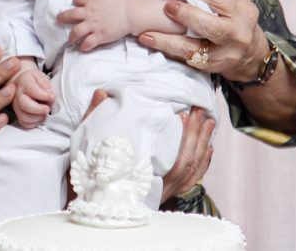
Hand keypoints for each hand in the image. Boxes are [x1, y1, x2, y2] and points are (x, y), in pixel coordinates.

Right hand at [13, 67, 53, 127]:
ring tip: (44, 113)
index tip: (52, 97)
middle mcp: (17, 94)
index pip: (31, 89)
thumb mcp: (40, 76)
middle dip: (39, 109)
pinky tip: (39, 117)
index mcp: (24, 82)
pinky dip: (34, 122)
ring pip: (24, 117)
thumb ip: (45, 85)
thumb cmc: (32, 80)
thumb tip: (49, 95)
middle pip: (24, 104)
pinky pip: (24, 123)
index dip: (43, 96)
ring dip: (37, 117)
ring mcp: (15, 105)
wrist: (21, 82)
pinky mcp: (17, 114)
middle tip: (47, 109)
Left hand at [57, 0, 133, 50]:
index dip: (75, 2)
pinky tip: (82, 48)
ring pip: (76, 31)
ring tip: (70, 40)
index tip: (75, 5)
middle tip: (58, 19)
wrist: (130, 14)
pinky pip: (88, 43)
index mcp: (91, 2)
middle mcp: (89, 13)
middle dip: (62, 17)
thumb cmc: (121, 3)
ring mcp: (93, 25)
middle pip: (70, 15)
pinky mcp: (99, 36)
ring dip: (71, 36)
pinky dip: (83, 46)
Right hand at [71, 93, 213, 205]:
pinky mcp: (167, 193)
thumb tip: (101, 93)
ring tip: (208, 123)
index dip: (181, 137)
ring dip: (201, 145)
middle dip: (195, 135)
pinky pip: (191, 181)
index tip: (183, 115)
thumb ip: (94, 118)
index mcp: (139, 176)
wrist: (92, 203)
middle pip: (185, 163)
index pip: (169, 159)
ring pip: (190, 171)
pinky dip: (202, 165)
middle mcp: (156, 188)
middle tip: (200, 112)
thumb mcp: (87, 145)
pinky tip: (208, 149)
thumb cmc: (88, 174)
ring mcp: (163, 192)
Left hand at [138, 0, 267, 82]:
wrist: (252, 55)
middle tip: (166, 6)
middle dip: (186, 16)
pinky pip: (186, 60)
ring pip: (195, 48)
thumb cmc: (239, 16)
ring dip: (168, 40)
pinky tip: (149, 41)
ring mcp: (224, 53)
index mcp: (243, 10)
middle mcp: (236, 33)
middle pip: (211, 25)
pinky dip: (166, 50)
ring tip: (147, 32)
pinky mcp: (211, 66)